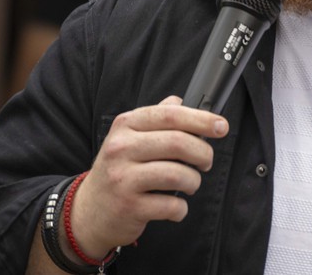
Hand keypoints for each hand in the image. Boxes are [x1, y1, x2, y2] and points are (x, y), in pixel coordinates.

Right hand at [66, 96, 228, 258]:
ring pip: (178, 175)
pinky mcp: (129, 206)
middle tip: (206, 161)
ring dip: (194, 181)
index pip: (170, 115)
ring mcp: (123, 178)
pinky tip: (175, 207)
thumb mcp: (129, 138)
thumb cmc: (117, 170)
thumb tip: (179, 101)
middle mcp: (121, 148)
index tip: (222, 126)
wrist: (90, 211)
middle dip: (203, 153)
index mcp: (125, 126)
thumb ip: (155, 119)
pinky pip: (171, 205)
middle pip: (178, 143)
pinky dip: (181, 208)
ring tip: (190, 184)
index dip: (201, 119)